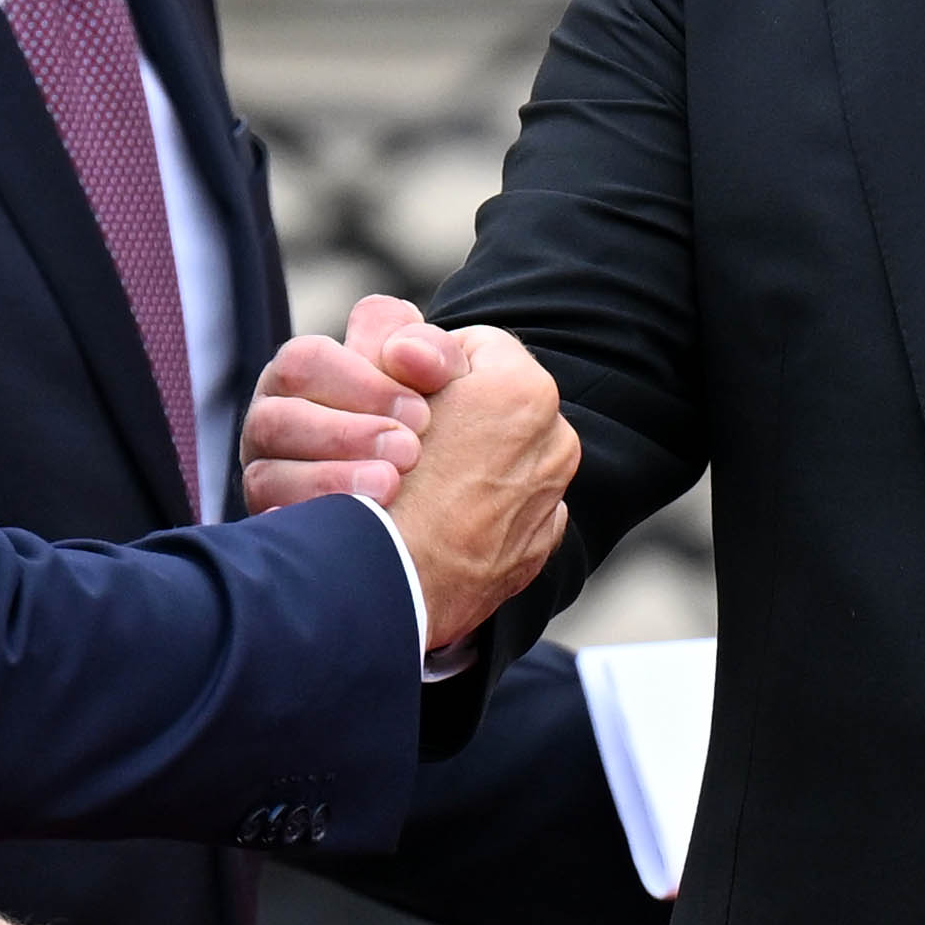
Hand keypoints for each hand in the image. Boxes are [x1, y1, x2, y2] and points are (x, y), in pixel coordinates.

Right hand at [241, 295, 462, 512]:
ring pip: (265, 477)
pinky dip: (309, 522)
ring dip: (330, 480)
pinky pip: (272, 527)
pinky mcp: (276, 524)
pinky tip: (351, 525)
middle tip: (409, 451)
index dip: (363, 385)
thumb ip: (433, 350)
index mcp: (306, 373)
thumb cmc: (430, 420)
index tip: (420, 413)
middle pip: (276, 420)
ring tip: (390, 486)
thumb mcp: (444, 376)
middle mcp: (275, 421)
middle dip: (346, 435)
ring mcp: (268, 476)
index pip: (306, 362)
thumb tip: (406, 353)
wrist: (442, 499)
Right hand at [387, 326, 577, 648]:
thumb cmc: (369, 481)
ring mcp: (549, 503)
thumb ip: (397, 340)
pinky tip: (429, 523)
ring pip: (498, 457)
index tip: (397, 397)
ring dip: (460, 463)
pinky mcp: (532, 555)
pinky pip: (507, 513)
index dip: (420, 365)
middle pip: (490, 402)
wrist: (378, 593)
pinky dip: (473, 514)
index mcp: (524, 392)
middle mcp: (555, 442)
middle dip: (445, 415)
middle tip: (400, 444)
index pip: (471, 345)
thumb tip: (408, 331)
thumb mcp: (372, 384)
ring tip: (406, 486)